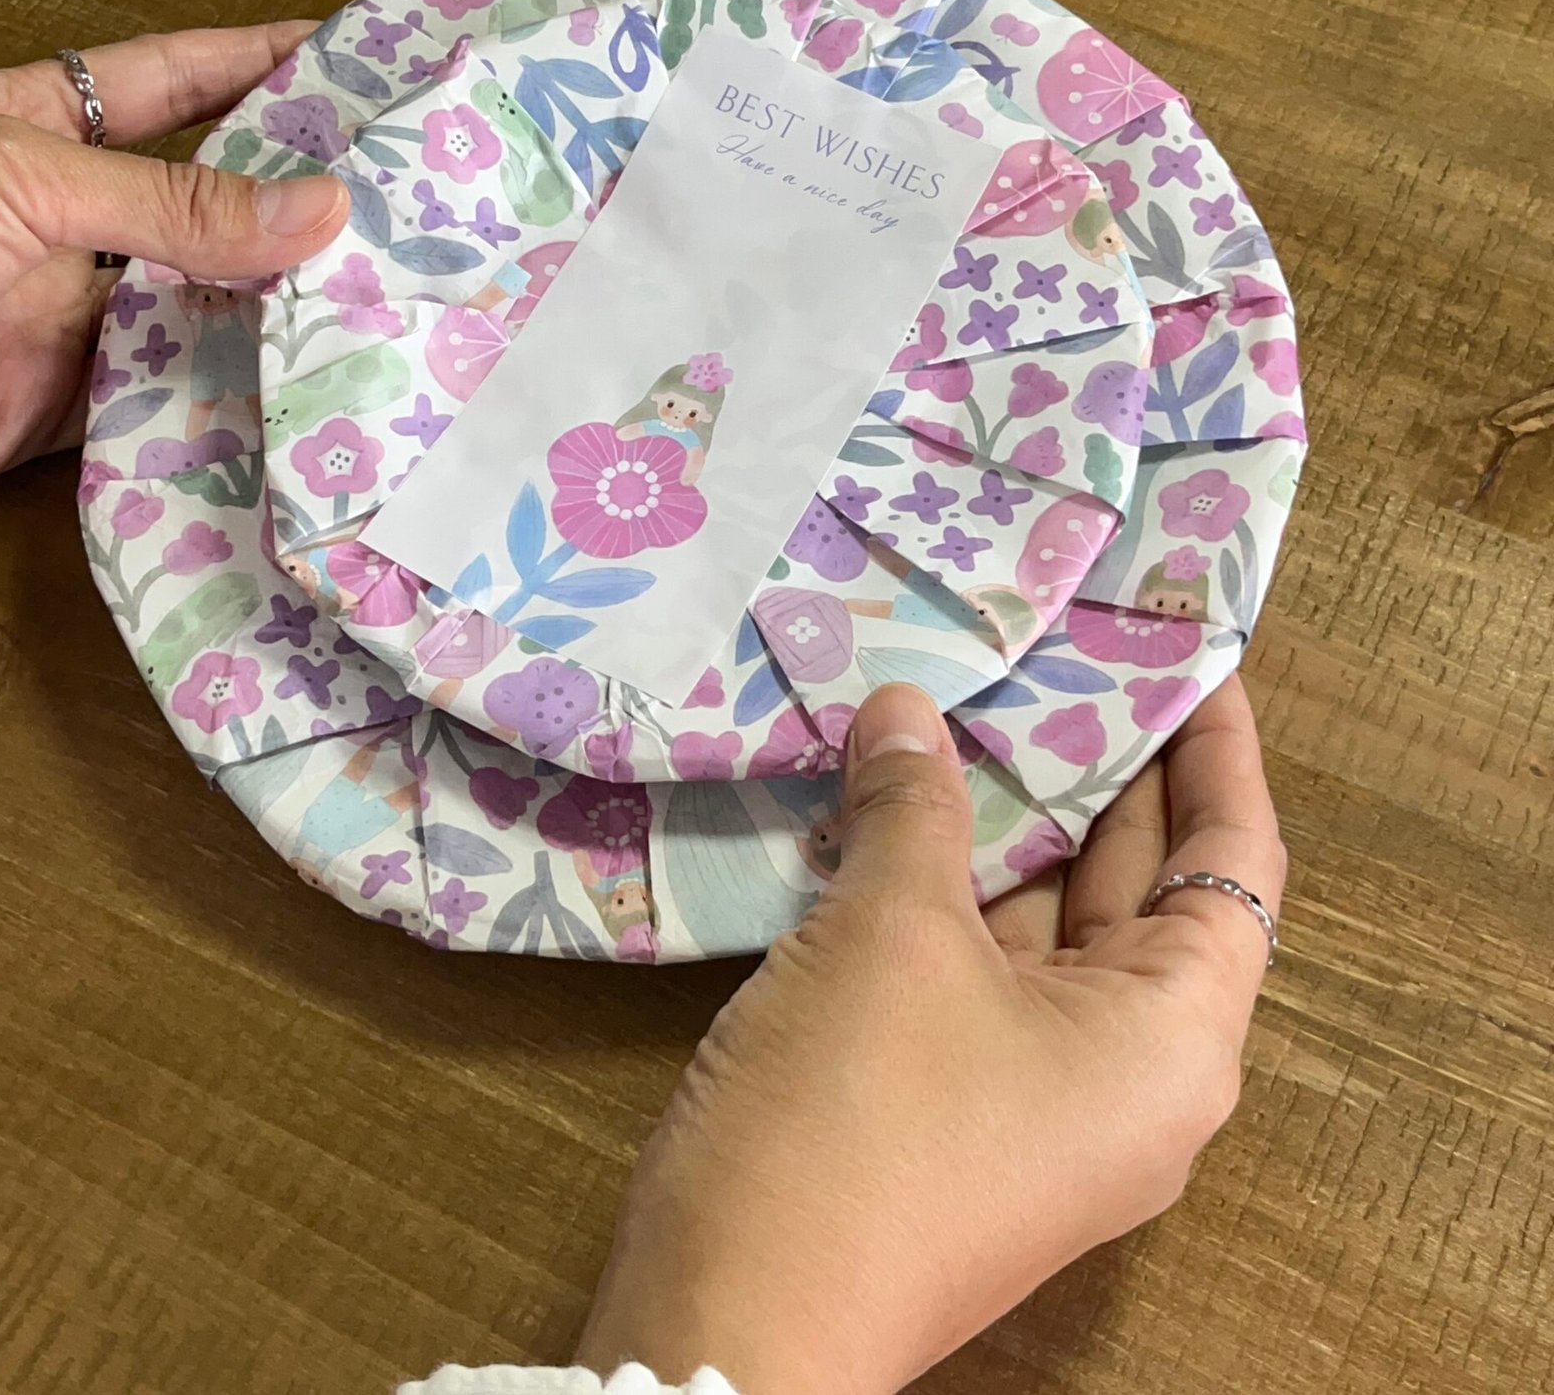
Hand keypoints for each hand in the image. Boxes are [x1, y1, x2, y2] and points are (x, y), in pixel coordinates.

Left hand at [0, 25, 347, 488]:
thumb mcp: (19, 181)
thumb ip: (170, 199)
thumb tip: (315, 209)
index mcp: (28, 124)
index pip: (169, 80)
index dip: (257, 62)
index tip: (355, 55)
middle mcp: (58, 216)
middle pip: (198, 194)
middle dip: (292, 189)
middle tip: (403, 184)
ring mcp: (64, 310)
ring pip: (198, 297)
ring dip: (277, 296)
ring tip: (387, 279)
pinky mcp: (67, 404)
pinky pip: (171, 393)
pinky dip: (236, 390)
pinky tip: (310, 373)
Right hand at [579, 676, 1285, 1393]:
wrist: (733, 1316)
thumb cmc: (858, 1118)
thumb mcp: (892, 933)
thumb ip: (916, 805)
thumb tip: (906, 709)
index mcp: (1172, 1038)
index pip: (1233, 862)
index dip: (1217, 751)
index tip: (1190, 654)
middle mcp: (1130, 1074)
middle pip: (1143, 889)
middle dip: (1099, 768)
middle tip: (1063, 650)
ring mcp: (1040, 1098)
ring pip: (1048, 926)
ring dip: (1009, 822)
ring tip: (974, 697)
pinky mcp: (957, 1110)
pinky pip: (980, 969)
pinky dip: (949, 885)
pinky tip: (893, 803)